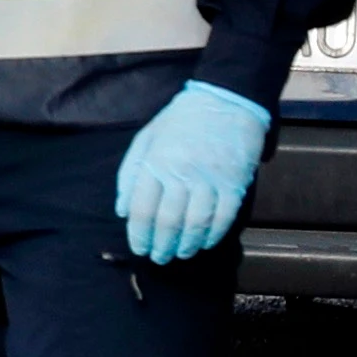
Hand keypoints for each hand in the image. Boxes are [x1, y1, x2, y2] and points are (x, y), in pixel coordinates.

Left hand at [114, 83, 267, 264]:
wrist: (225, 99)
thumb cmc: (180, 120)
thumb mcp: (146, 138)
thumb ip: (130, 173)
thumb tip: (123, 211)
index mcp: (155, 162)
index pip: (142, 209)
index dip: (139, 235)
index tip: (140, 247)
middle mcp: (181, 172)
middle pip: (168, 222)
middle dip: (161, 246)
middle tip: (159, 257)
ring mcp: (210, 178)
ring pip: (196, 224)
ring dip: (186, 245)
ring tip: (181, 252)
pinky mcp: (234, 182)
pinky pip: (223, 217)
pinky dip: (213, 235)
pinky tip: (205, 242)